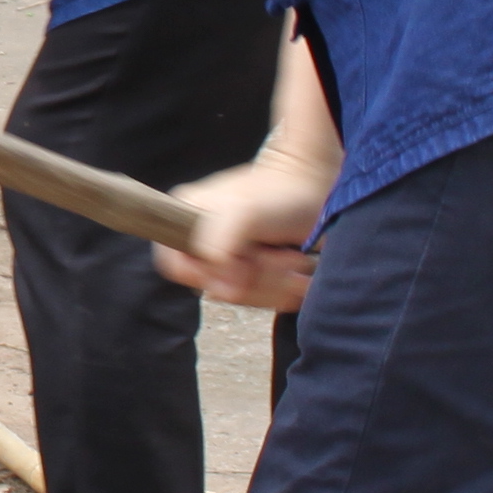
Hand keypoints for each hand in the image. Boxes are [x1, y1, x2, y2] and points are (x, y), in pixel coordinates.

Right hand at [154, 152, 333, 309]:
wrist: (315, 191)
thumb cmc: (279, 194)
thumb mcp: (244, 210)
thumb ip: (219, 239)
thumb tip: (217, 275)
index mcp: (185, 221)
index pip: (177, 266)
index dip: (206, 273)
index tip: (239, 263)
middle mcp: (202, 242)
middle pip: (214, 287)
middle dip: (252, 277)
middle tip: (275, 254)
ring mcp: (228, 260)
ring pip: (239, 297)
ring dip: (273, 284)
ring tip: (293, 260)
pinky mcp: (253, 275)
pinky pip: (259, 301)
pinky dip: (283, 291)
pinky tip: (297, 273)